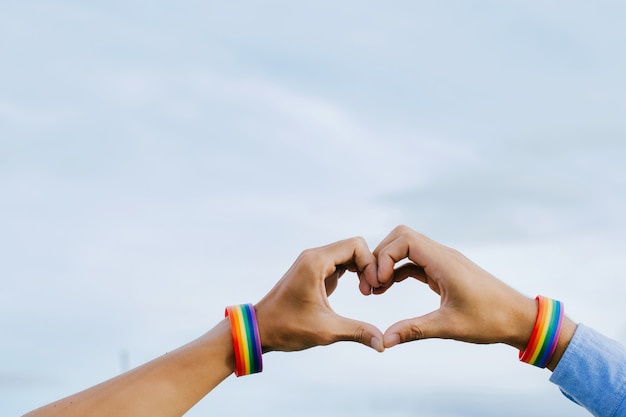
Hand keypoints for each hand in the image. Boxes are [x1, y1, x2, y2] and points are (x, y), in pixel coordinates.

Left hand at [254, 237, 384, 352]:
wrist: (260, 329)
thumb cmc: (287, 327)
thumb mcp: (326, 331)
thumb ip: (357, 332)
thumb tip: (384, 344)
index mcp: (315, 262)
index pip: (356, 246)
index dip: (370, 264)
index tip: (372, 288)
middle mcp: (314, 256)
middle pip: (354, 246)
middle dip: (368, 266)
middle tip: (371, 291)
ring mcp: (313, 262)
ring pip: (348, 253)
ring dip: (361, 269)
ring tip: (366, 292)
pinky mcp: (314, 270)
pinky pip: (340, 262)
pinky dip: (353, 272)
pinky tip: (359, 291)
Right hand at [373, 226, 537, 349]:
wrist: (520, 318)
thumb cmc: (490, 320)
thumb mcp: (448, 327)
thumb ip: (414, 330)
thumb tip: (384, 340)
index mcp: (444, 261)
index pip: (404, 240)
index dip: (384, 256)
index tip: (378, 283)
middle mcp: (442, 255)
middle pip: (401, 237)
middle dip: (381, 256)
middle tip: (371, 284)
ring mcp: (443, 261)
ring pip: (407, 248)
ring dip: (388, 263)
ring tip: (375, 288)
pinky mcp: (444, 271)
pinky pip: (415, 262)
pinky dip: (398, 271)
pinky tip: (388, 288)